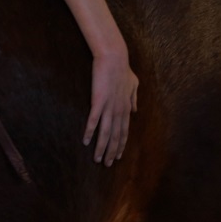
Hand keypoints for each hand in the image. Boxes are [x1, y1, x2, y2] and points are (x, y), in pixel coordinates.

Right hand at [85, 48, 137, 166]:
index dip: (121, 145)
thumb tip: (136, 110)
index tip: (118, 156)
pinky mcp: (98, 101)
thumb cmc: (123, 68)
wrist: (114, 57)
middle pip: (116, 136)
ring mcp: (109, 107)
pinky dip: (89, 132)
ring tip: (97, 159)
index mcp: (126, 107)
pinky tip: (85, 141)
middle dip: (112, 152)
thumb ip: (134, 98)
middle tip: (107, 164)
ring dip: (102, 148)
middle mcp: (119, 111)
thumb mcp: (133, 84)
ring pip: (106, 133)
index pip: (124, 131)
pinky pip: (94, 120)